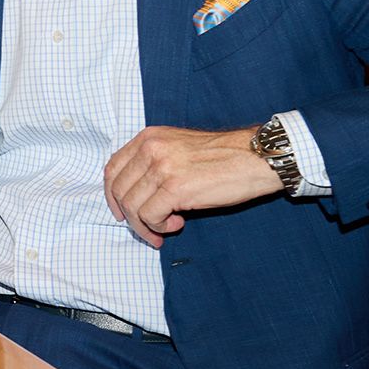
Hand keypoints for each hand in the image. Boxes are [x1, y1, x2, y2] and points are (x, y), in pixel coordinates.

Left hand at [103, 125, 275, 247]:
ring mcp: (161, 166)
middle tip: (148, 231)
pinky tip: (179, 223)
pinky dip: (160, 226)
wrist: (256, 158)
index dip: (112, 195)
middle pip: (119, 190)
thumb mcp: (178, 149)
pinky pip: (150, 216)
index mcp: (148, 137)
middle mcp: (150, 148)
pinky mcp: (174, 187)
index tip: (121, 212)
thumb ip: (153, 163)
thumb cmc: (222, 158)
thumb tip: (134, 196)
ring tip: (166, 228)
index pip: (112, 168)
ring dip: (146, 225)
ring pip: (132, 206)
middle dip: (130, 217)